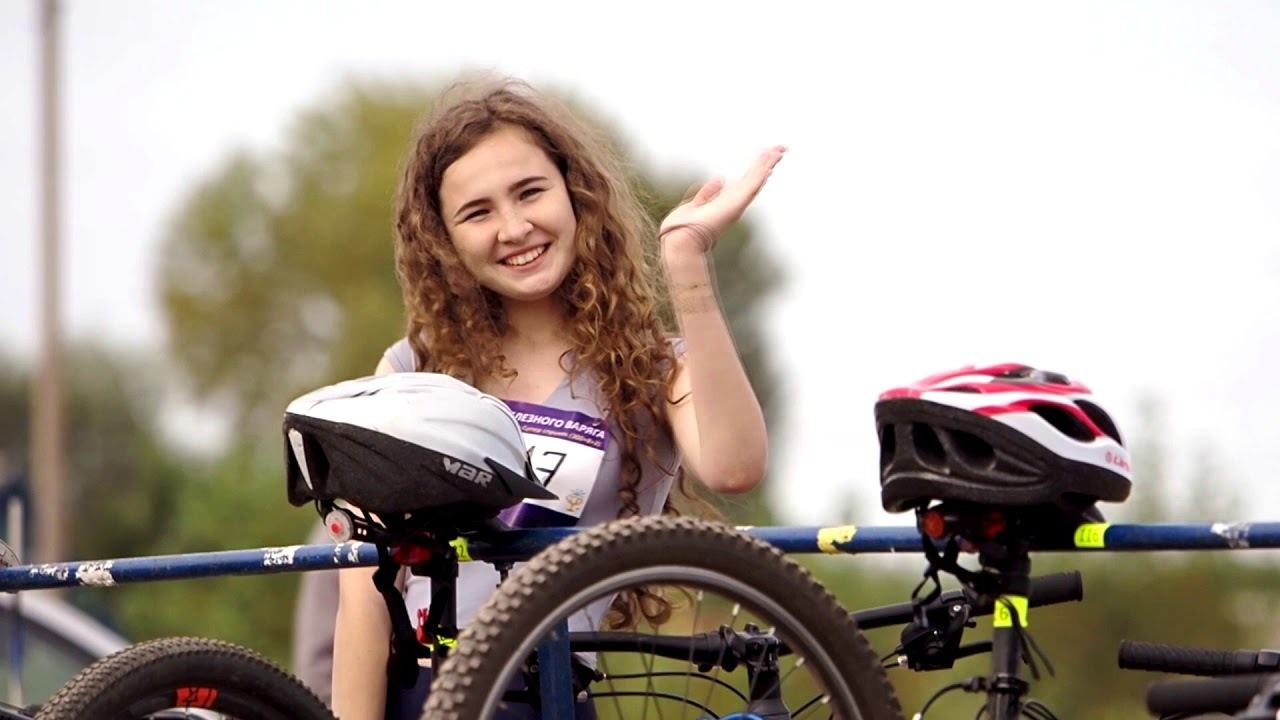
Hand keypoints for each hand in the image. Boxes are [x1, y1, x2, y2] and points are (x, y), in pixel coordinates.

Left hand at [658, 145, 785, 254]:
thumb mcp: (694, 206)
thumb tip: (720, 179)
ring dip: (768, 164)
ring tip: (780, 150)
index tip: (766, 158)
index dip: (756, 170)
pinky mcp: (736, 203)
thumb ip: (706, 194)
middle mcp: (734, 204)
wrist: (682, 241)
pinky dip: (762, 172)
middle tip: (782, 149)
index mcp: (725, 204)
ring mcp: (736, 204)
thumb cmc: (683, 229)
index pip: (744, 183)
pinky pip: (752, 184)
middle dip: (767, 163)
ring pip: (756, 180)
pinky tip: (770, 160)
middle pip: (754, 179)